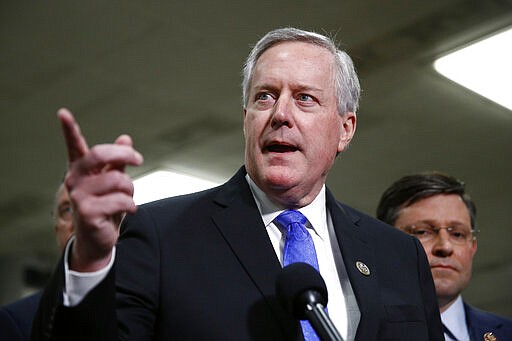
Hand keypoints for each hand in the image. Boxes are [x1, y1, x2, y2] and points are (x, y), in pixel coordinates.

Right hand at [58, 108, 143, 271]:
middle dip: (124, 154)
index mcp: (81, 168)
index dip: (69, 129)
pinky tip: (129, 210)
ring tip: (128, 198)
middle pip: (99, 154)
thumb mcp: (114, 181)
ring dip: (131, 189)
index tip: (63, 113)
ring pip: (117, 180)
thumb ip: (119, 161)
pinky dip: (131, 205)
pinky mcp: (87, 212)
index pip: (74, 145)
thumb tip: (126, 138)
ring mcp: (79, 196)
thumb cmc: (106, 205)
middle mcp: (75, 179)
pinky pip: (120, 200)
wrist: (98, 239)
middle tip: (139, 159)